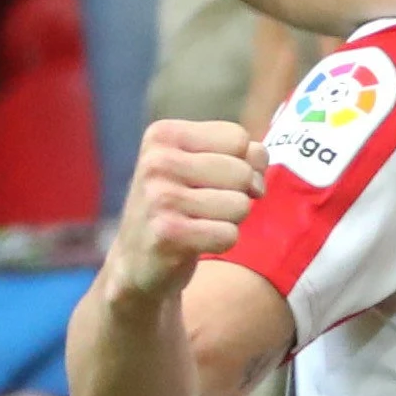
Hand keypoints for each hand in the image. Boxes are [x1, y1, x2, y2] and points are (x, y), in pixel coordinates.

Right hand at [104, 120, 268, 303]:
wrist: (137, 260)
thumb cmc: (181, 205)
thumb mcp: (203, 165)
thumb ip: (241, 154)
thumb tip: (259, 165)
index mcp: (164, 135)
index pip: (239, 138)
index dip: (244, 163)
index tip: (218, 180)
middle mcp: (157, 161)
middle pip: (243, 173)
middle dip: (238, 195)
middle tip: (205, 207)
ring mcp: (159, 197)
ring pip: (241, 205)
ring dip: (229, 220)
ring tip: (197, 222)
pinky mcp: (168, 233)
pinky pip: (229, 234)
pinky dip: (221, 242)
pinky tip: (194, 242)